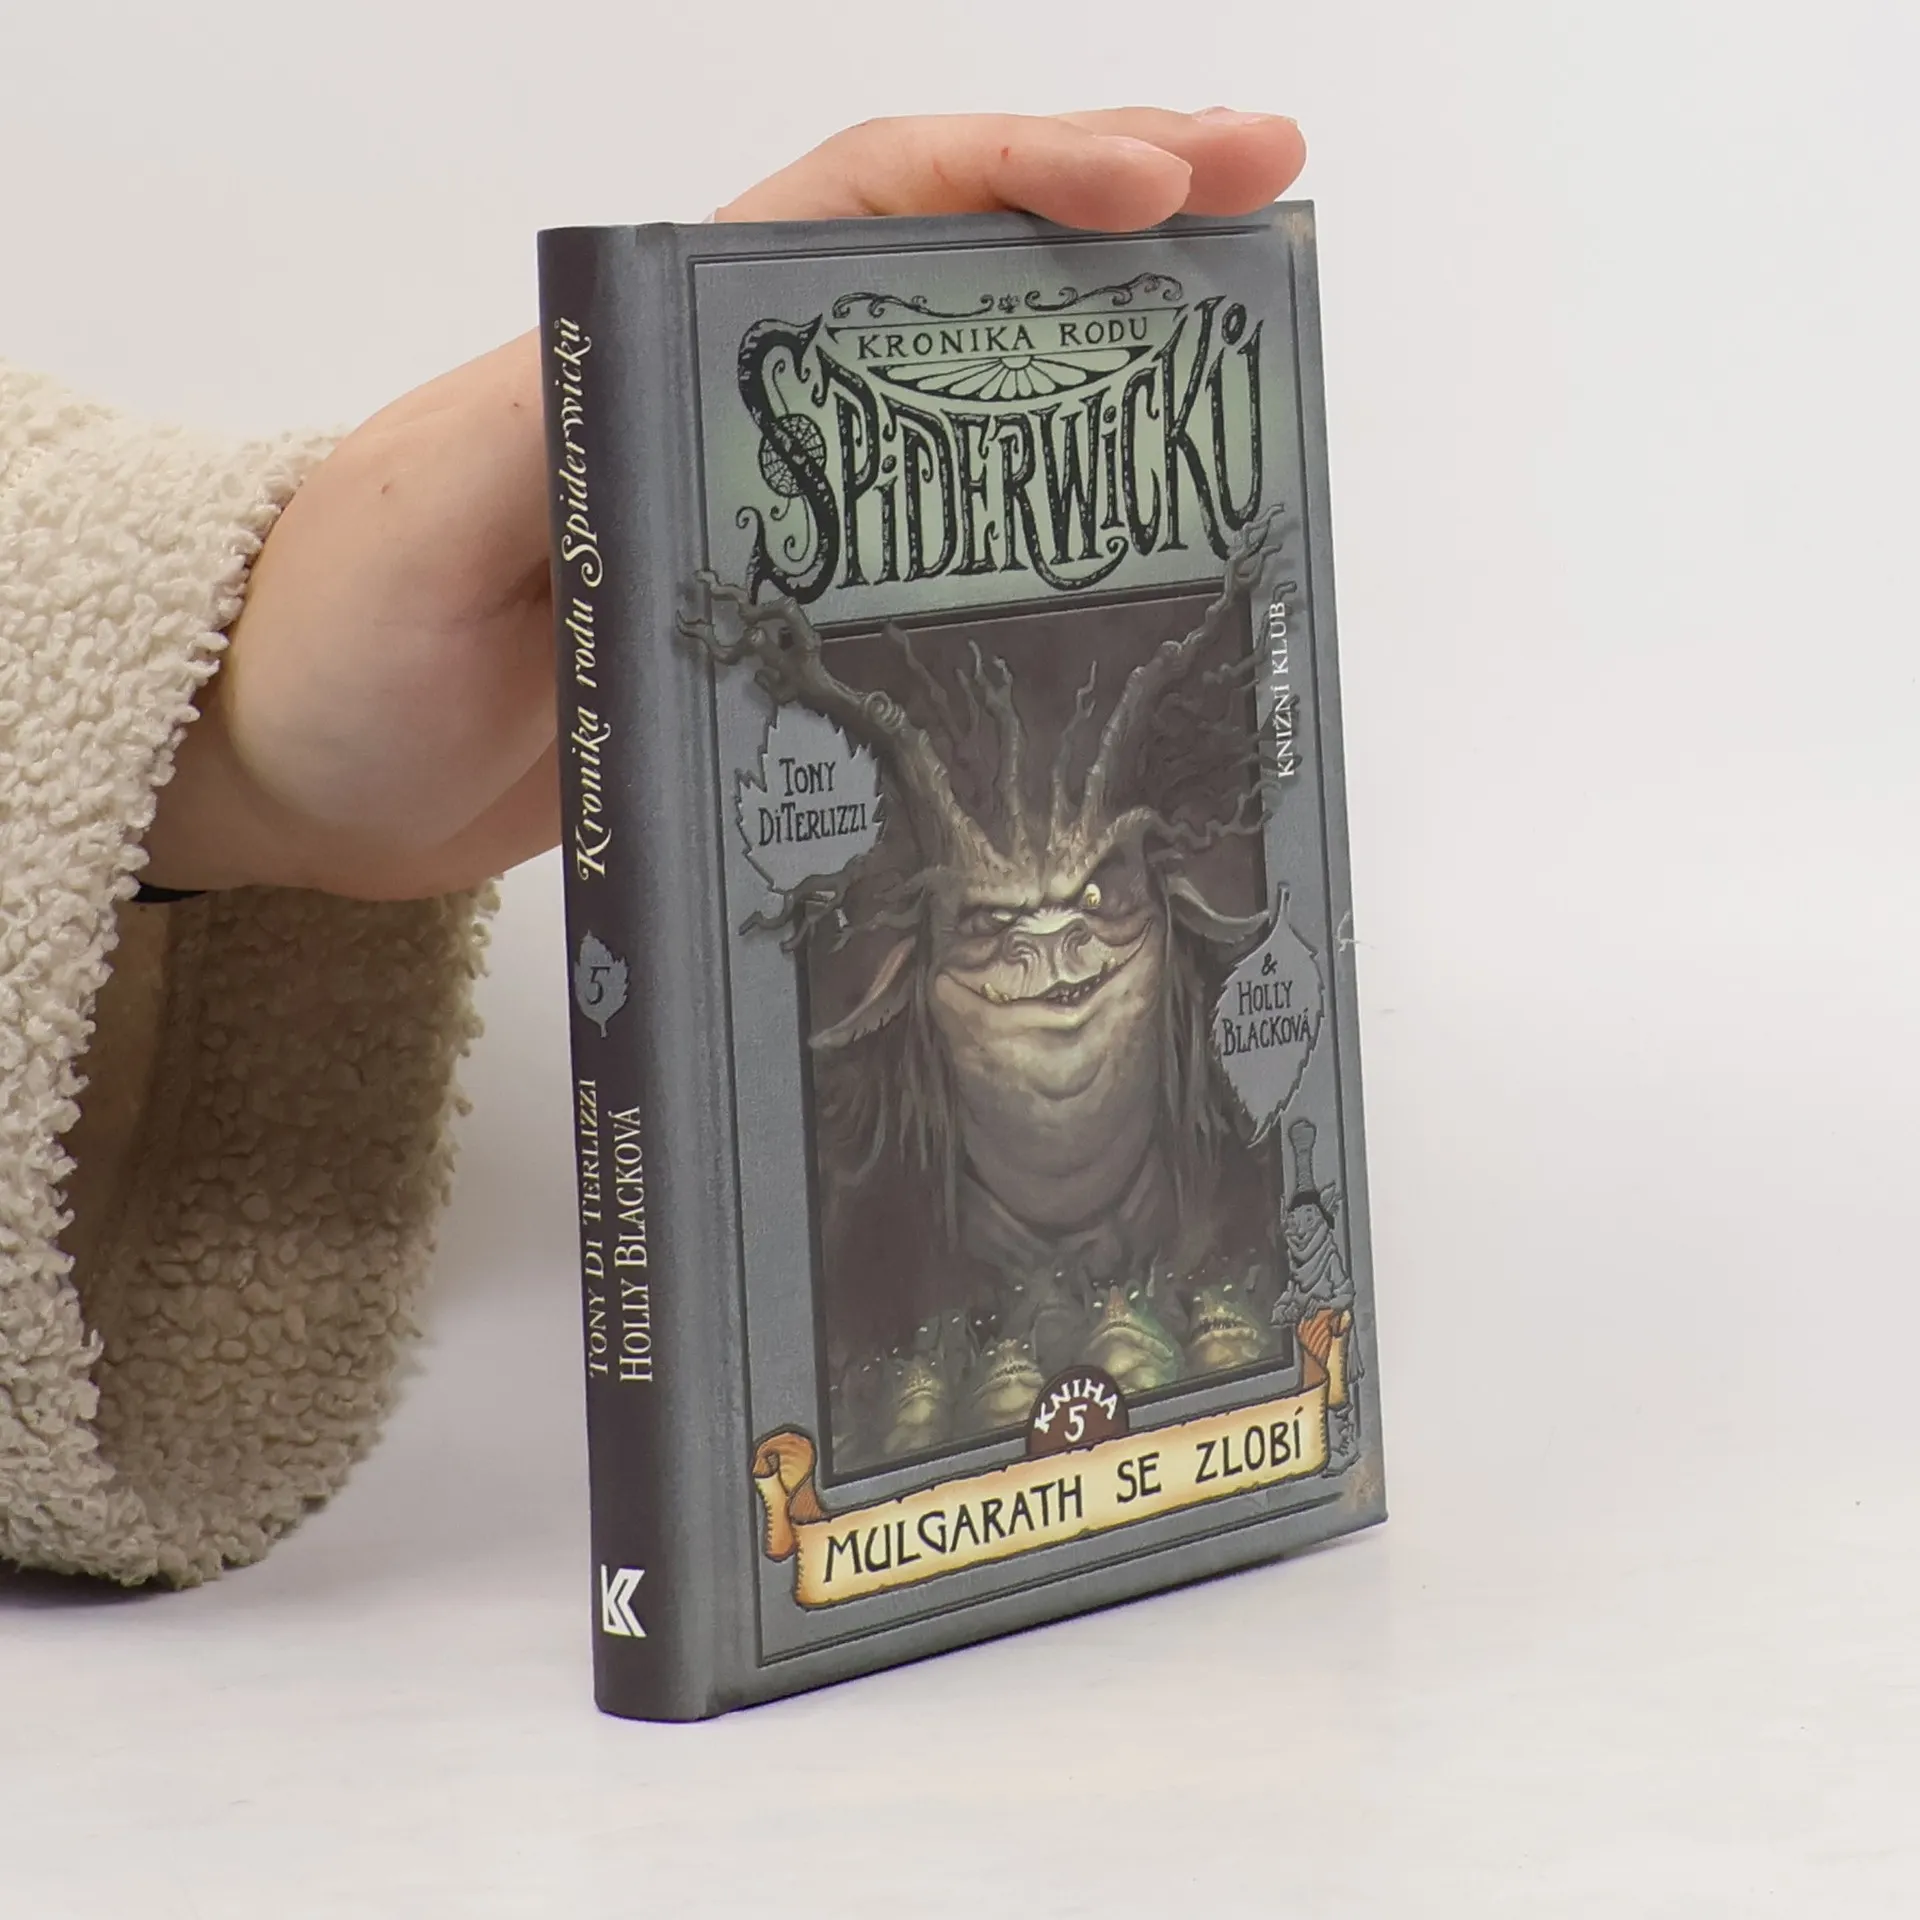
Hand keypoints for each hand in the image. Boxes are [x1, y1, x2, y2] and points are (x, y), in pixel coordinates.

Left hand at [141, 109, 1305, 899]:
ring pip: (960, 390)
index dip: (1013, 173)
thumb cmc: (337, 637)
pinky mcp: (775, 609)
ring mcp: (766, 504)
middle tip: (1264, 187)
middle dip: (1111, 207)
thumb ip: (530, 447)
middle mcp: (732, 405)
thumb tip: (682, 404)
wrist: (310, 761)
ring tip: (1238, 330)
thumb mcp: (417, 527)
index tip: (1148, 184)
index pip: (861, 205)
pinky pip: (934, 533)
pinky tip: (1118, 522)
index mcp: (660, 339)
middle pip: (946, 263)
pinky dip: (1037, 508)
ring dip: (1099, 344)